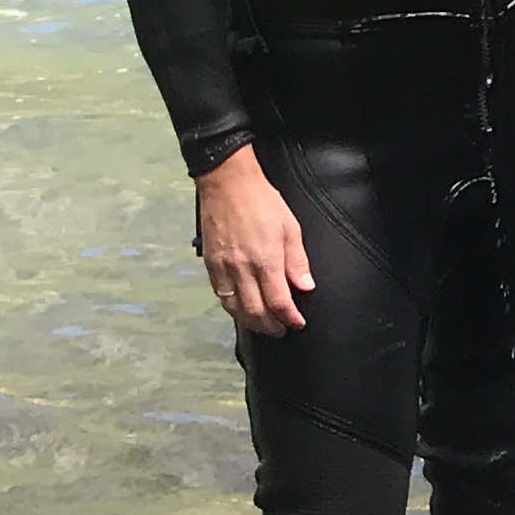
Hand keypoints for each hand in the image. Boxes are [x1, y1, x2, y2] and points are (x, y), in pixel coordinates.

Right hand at [194, 147, 313, 333]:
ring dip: (250, 322)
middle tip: (282, 330)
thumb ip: (297, 261)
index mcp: (266, 260)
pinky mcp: (209, 264)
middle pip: (255, 311)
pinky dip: (232, 308)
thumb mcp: (290, 228)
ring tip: (263, 326)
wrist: (227, 185)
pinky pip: (220, 295)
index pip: (279, 301)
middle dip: (270, 326)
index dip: (290, 317)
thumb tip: (305, 287)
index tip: (298, 323)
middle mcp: (242, 269)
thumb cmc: (263, 202)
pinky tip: (241, 310)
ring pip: (235, 307)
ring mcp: (223, 268)